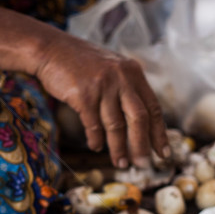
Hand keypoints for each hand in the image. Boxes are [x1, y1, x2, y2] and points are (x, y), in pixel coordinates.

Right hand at [35, 33, 168, 168]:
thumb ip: (127, 91)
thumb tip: (140, 127)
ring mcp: (103, 86)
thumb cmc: (81, 64)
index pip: (153, 107)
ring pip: (116, 125)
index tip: (163, 152)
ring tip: (120, 163)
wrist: (51, 49)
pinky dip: (96, 139)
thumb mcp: (112, 70)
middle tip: (143, 164)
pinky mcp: (84, 95)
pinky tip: (96, 147)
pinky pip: (93, 125)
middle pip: (139, 119)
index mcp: (133, 73)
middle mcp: (122, 78)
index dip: (159, 133)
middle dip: (142, 145)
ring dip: (118, 148)